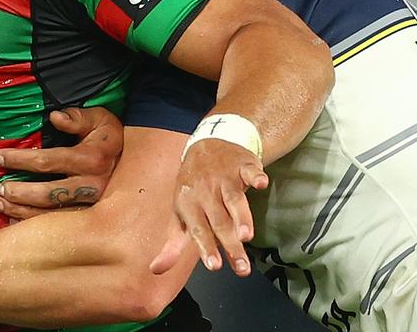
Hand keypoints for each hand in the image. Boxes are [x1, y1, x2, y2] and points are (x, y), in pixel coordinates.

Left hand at [0, 107, 122, 219]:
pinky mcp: (91, 218)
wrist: (142, 162)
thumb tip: (54, 117)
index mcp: (90, 159)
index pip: (47, 161)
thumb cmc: (111, 138)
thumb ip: (77, 117)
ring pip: (51, 214)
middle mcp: (91, 185)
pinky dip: (34, 225)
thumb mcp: (99, 120)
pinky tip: (15, 220)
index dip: (19, 160)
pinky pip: (59, 227)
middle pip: (47, 193)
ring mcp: (92, 205)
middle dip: (18, 192)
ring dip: (21, 210)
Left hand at [159, 138, 266, 276]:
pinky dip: (256, 177)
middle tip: (241, 268)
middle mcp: (206, 192)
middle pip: (220, 222)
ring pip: (235, 200)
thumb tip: (155, 270)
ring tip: (246, 235)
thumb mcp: (179, 214)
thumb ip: (172, 245)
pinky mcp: (243, 166)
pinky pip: (250, 171)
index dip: (206, 247)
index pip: (198, 230)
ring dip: (241, 217)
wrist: (206, 146)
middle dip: (230, 245)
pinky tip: (261, 183)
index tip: (214, 266)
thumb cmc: (193, 188)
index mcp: (189, 205)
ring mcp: (225, 178)